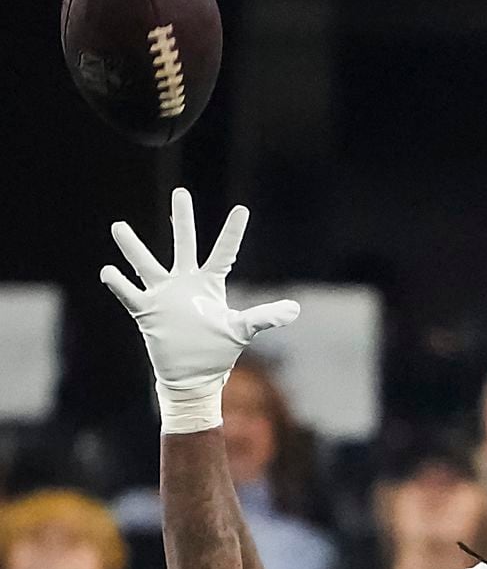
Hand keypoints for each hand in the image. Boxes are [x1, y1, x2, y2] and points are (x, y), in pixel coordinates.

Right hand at [101, 188, 299, 434]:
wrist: (192, 377)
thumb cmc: (217, 352)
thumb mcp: (241, 330)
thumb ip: (265, 317)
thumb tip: (295, 311)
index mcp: (209, 285)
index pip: (223, 253)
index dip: (233, 232)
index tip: (242, 209)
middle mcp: (185, 283)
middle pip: (184, 244)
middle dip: (183, 219)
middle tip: (181, 192)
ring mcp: (164, 295)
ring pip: (146, 264)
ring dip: (132, 248)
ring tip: (118, 227)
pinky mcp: (147, 312)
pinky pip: (130, 294)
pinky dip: (119, 284)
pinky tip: (109, 271)